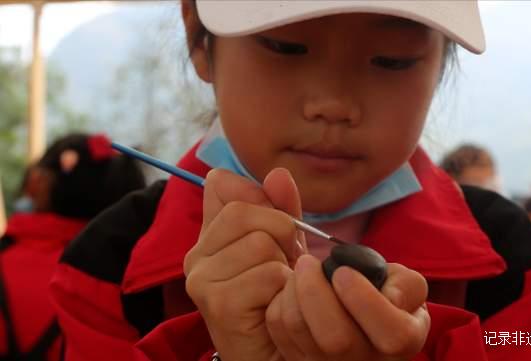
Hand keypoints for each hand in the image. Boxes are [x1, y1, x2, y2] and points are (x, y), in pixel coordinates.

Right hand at [184, 168, 305, 360]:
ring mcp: (202, 279)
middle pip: (246, 211)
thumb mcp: (284, 246)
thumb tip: (278, 173)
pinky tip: (277, 305)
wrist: (275, 352)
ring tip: (280, 288)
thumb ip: (281, 209)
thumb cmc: (278, 299)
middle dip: (281, 233)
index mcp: (209, 236)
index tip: (279, 231)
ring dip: (285, 267)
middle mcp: (196, 255)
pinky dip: (285, 289)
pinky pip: (268, 273)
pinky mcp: (217, 303)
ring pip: (261, 243)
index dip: (264, 202)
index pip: (228, 187)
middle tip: (285, 264)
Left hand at [266, 255, 429, 360]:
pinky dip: (281, 302)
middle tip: (309, 262)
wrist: (363, 321)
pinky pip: (280, 331)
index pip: (393, 336)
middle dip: (315, 292)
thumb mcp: (407, 287)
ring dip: (293, 291)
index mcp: (401, 341)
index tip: (344, 272)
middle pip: (336, 341)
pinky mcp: (300, 360)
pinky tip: (294, 289)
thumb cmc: (386, 298)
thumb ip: (407, 284)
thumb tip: (390, 294)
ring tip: (303, 268)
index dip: (365, 301)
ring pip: (300, 331)